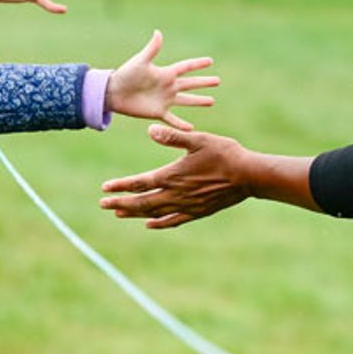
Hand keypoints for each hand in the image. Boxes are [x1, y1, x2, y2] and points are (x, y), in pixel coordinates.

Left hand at [100, 125, 252, 227]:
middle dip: (121, 203)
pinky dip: (159, 223)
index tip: (104, 188)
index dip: (121, 186)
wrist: (249, 176)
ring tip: (119, 212)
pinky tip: (150, 223)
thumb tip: (150, 130)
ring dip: (135, 212)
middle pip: (142, 202)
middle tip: (103, 204)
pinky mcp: (198, 211)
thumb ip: (172, 137)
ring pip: (155, 212)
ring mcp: (187, 205)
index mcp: (173, 175)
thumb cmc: (225, 153)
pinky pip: (174, 220)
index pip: (140, 183)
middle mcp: (176, 194)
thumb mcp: (198, 140)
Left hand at [104, 31, 218, 130]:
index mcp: (166, 73)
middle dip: (204, 82)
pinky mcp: (158, 112)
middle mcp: (168, 86)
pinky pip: (173, 119)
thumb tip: (158, 32)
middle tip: (217, 81)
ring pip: (186, 100)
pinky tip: (191, 128)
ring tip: (212, 101)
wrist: (114, 92)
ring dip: (198, 101)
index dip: (197, 64)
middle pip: (191, 84)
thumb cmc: (126, 74)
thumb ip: (152, 49)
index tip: (210, 61)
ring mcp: (165, 100)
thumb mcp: (141, 61)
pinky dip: (182, 124)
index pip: (186, 67)